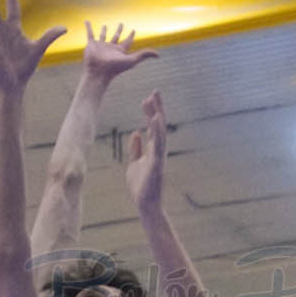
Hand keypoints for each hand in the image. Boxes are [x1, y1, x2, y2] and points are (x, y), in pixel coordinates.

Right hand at [82, 21, 157, 85]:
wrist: (99, 72)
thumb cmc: (115, 67)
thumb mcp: (132, 60)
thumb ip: (144, 55)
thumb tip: (158, 55)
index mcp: (120, 51)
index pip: (127, 42)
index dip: (131, 36)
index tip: (133, 30)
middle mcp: (111, 48)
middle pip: (116, 37)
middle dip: (119, 30)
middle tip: (121, 23)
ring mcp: (101, 46)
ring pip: (103, 36)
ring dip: (104, 30)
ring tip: (105, 25)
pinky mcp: (92, 44)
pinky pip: (90, 33)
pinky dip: (88, 27)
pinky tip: (87, 21)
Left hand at [125, 89, 167, 210]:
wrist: (146, 205)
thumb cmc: (141, 187)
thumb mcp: (134, 163)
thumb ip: (136, 148)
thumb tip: (136, 133)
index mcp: (153, 150)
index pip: (153, 127)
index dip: (150, 112)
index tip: (147, 97)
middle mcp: (158, 151)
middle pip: (159, 125)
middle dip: (157, 108)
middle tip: (155, 91)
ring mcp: (159, 157)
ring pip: (161, 132)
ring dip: (158, 115)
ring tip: (155, 100)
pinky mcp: (157, 164)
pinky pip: (158, 145)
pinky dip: (157, 132)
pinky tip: (154, 119)